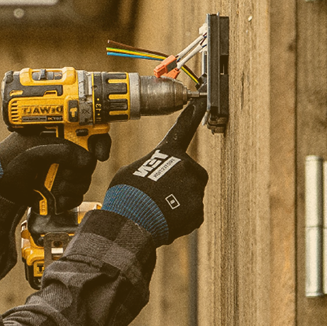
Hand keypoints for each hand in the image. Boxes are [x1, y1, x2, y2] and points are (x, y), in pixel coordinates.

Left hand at [0, 132, 111, 210]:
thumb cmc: (10, 160)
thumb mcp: (32, 151)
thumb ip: (59, 151)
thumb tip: (85, 159)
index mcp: (60, 135)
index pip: (90, 132)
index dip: (100, 142)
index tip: (100, 153)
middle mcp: (66, 153)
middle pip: (90, 161)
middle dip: (80, 171)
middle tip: (64, 173)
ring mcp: (65, 172)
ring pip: (85, 180)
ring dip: (72, 186)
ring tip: (54, 185)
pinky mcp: (63, 190)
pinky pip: (78, 196)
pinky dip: (68, 199)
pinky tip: (55, 197)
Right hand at [100, 100, 207, 243]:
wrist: (130, 222)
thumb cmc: (125, 196)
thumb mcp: (131, 172)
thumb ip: (149, 168)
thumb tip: (154, 177)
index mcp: (168, 153)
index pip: (182, 130)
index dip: (191, 116)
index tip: (200, 103)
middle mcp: (186, 167)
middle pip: (189, 174)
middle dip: (179, 184)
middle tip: (159, 195)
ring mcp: (195, 189)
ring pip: (191, 195)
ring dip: (179, 202)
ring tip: (158, 210)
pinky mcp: (198, 210)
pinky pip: (192, 214)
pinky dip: (182, 218)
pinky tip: (165, 220)